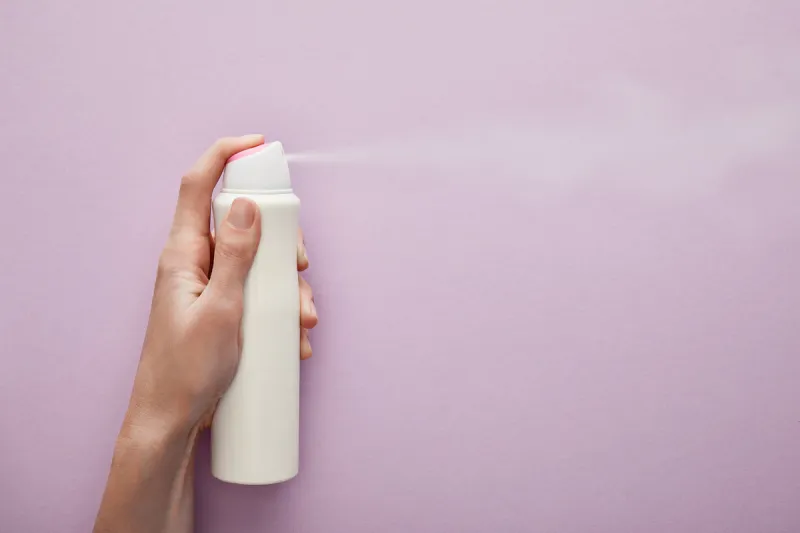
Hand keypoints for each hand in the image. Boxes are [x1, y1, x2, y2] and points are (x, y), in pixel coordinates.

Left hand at [131, 134, 317, 431]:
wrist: (171, 423)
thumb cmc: (186, 370)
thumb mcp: (221, 310)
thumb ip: (235, 256)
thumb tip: (245, 203)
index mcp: (184, 254)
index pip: (199, 185)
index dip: (226, 155)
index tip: (261, 145)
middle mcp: (197, 264)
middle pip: (243, 224)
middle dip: (281, 241)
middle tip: (298, 268)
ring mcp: (212, 288)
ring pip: (259, 263)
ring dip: (288, 287)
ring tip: (303, 322)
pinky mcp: (225, 311)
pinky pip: (259, 295)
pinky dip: (281, 311)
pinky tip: (294, 342)